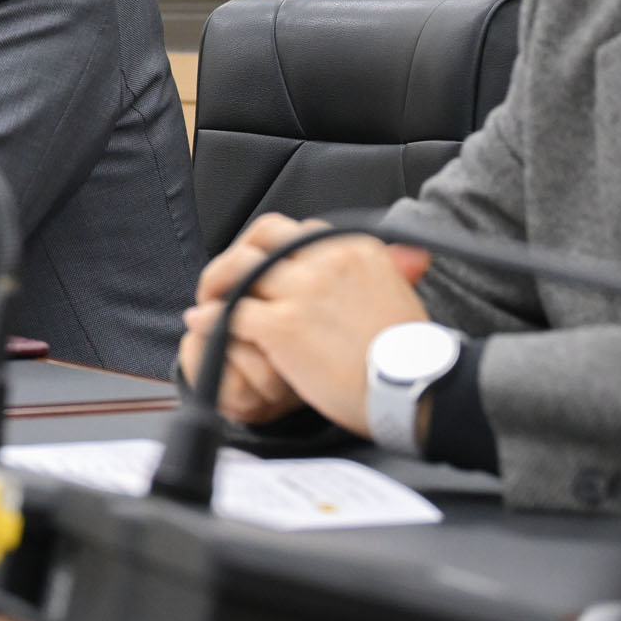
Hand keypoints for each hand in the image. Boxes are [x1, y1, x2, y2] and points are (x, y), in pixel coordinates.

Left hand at [189, 214, 433, 436]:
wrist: (417, 390)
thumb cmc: (410, 353)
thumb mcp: (404, 294)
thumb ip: (392, 269)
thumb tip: (410, 254)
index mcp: (353, 248)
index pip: (299, 230)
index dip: (272, 247)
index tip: (262, 266)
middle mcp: (324, 260)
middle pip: (262, 237)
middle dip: (238, 254)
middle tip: (226, 278)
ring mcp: (301, 291)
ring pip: (238, 270)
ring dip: (216, 284)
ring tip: (208, 300)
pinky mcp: (282, 325)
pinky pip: (229, 313)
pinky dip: (210, 318)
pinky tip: (203, 324)